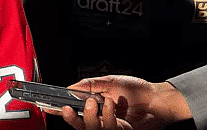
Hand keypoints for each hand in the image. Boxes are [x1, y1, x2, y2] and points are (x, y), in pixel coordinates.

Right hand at [49, 76, 188, 129]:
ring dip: (92, 116)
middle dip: (71, 117)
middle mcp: (100, 118)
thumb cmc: (137, 89)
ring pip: (91, 128)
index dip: (59, 110)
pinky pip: (108, 129)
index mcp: (94, 105)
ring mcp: (110, 127)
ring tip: (99, 102)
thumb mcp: (109, 81)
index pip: (73, 109)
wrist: (158, 100)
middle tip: (70, 108)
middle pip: (78, 124)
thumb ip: (88, 84)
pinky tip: (112, 106)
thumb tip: (69, 88)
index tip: (48, 107)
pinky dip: (108, 116)